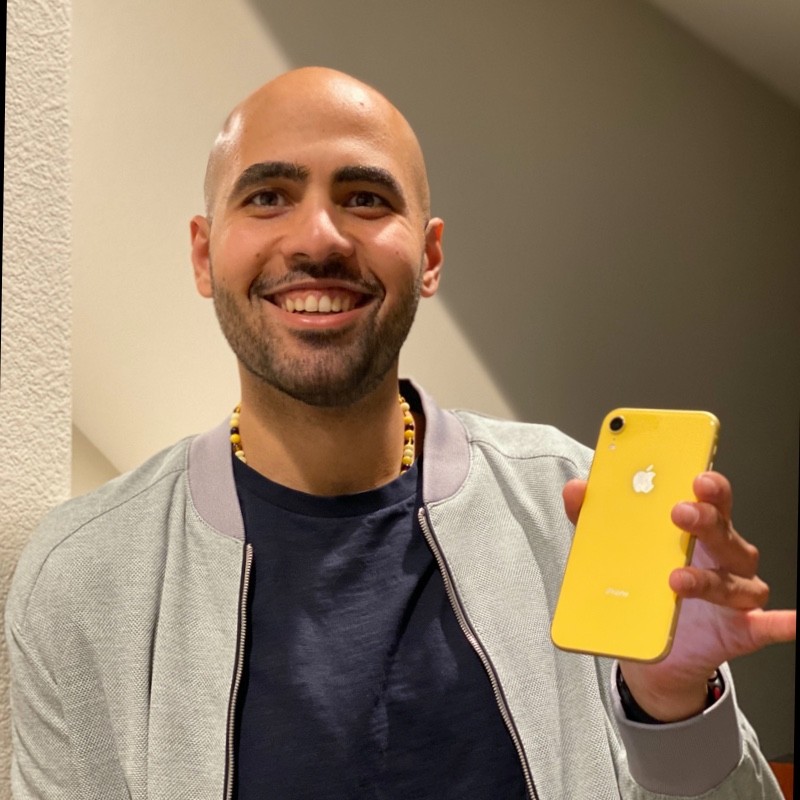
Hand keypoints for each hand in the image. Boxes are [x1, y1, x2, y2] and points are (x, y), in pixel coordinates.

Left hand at [563, 472, 795, 721]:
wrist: (646, 642)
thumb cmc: (644, 583)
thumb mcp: (614, 547)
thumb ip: (595, 518)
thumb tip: (576, 490)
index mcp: (696, 529)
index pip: (709, 498)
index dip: (708, 484)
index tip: (695, 473)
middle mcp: (721, 556)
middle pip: (723, 531)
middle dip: (705, 519)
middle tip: (679, 513)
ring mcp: (733, 592)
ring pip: (733, 580)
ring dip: (708, 579)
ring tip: (677, 579)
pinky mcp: (740, 630)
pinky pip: (766, 626)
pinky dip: (782, 623)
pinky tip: (788, 620)